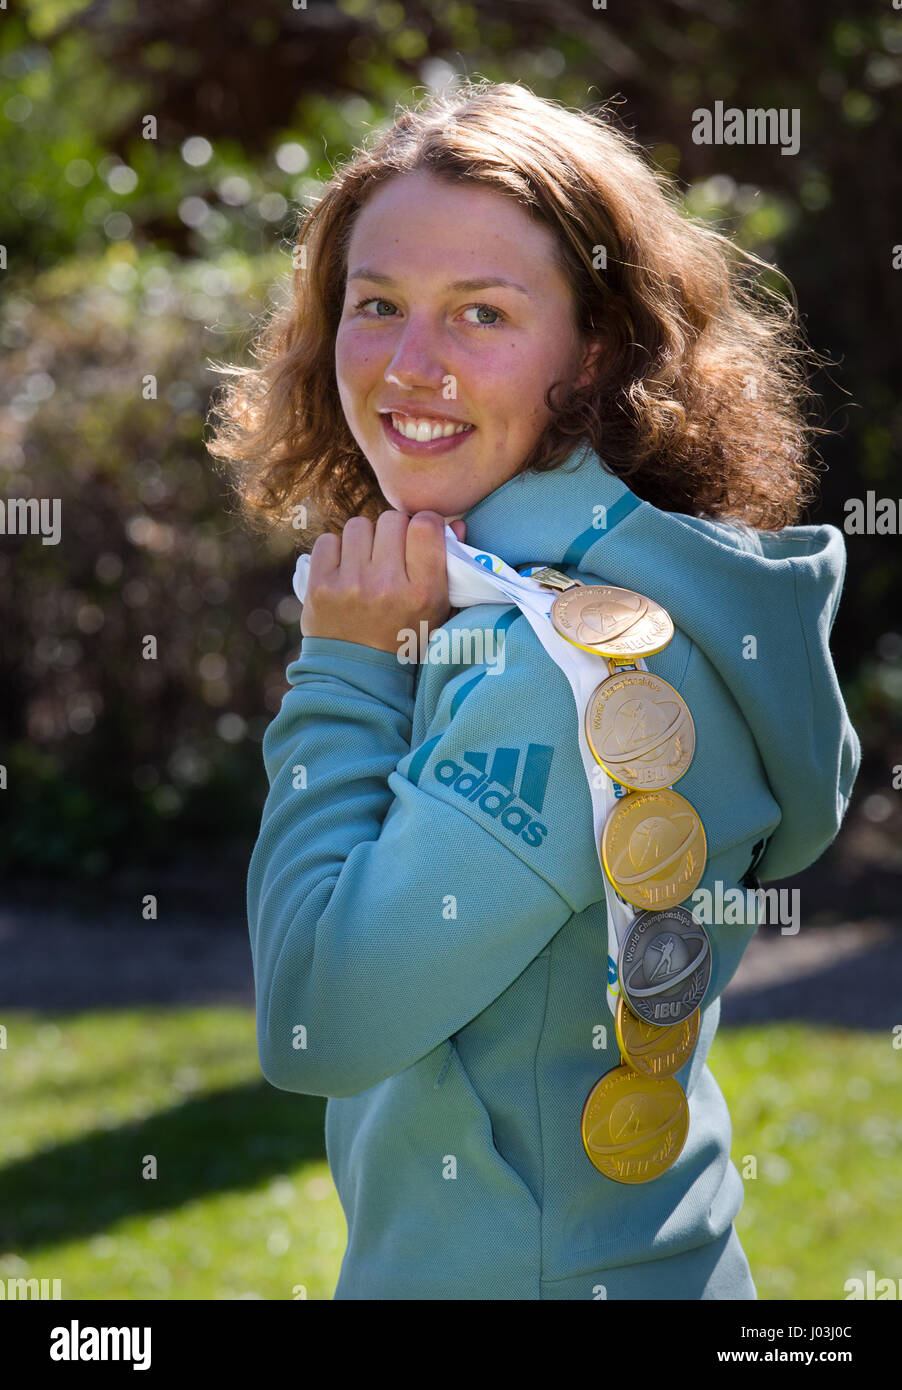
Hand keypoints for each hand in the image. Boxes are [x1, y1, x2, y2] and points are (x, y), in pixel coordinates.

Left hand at [301, 510, 466, 654]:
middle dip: (394, 532)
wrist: (357, 677)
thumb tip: (454, 524)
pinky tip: (343, 570)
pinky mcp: (320, 587)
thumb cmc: (404, 639)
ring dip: (364, 539)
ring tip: (366, 562)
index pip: (426, 525)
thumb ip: (450, 566)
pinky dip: (336, 551)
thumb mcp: (437, 612)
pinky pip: (328, 541)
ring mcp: (351, 584)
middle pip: (392, 520)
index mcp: (423, 592)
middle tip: (391, 553)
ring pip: (359, 525)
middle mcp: (387, 585)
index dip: (424, 523)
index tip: (420, 535)